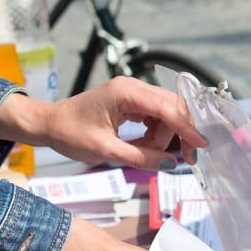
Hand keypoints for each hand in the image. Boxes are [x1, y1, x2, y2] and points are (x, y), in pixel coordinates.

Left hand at [1, 76, 209, 167]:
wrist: (49, 124)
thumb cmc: (70, 133)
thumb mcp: (105, 150)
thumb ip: (140, 157)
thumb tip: (170, 163)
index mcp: (126, 93)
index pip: (167, 108)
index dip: (187, 127)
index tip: (202, 145)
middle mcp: (133, 87)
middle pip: (172, 106)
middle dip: (182, 132)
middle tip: (188, 159)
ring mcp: (133, 92)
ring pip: (166, 112)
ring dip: (166, 135)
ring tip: (153, 155)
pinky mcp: (131, 101)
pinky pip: (155, 115)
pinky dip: (156, 132)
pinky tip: (147, 146)